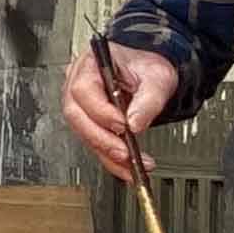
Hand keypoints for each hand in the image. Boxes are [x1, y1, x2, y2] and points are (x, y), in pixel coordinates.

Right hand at [59, 40, 179, 182]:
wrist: (150, 74)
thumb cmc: (148, 67)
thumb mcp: (156, 77)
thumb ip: (148, 99)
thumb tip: (135, 123)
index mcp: (91, 64)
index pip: (84, 89)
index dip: (100, 111)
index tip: (122, 125)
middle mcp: (79, 84)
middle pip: (78, 116)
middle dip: (101, 139)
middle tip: (124, 152)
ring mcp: (82, 105)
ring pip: (85, 134)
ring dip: (108, 153)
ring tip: (132, 165)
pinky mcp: (90, 124)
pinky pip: (95, 144)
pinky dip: (111, 159)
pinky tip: (127, 168)